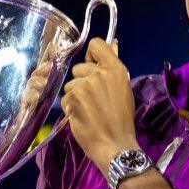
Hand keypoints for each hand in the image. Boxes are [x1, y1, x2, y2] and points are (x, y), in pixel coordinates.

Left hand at [60, 38, 138, 170]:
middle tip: (94, 99)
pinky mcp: (73, 99)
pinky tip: (82, 117)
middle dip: (82, 81)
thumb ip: (113, 68)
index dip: (92, 55)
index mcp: (116, 69)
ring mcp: (85, 86)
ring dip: (75, 96)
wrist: (116, 144)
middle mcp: (100, 74)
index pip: (97, 44)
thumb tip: (113, 43)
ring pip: (70, 84)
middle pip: (80, 67)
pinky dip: (71, 108)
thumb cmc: (122, 119)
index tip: (93, 67)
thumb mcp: (123, 89)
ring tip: (89, 110)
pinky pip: (65, 98)